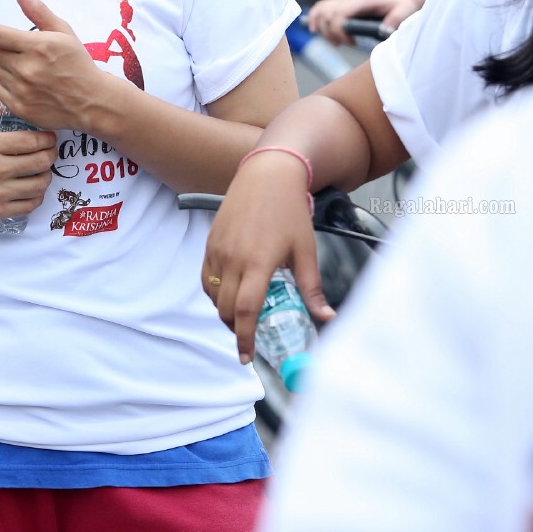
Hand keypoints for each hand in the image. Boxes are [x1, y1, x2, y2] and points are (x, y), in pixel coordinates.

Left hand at [0, 0, 110, 128]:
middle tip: (14, 45)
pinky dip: (6, 83)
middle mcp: (26, 69)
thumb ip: (38, 10)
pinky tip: (24, 82)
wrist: (91, 102)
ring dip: (4, 63)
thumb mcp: (63, 32)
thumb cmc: (78, 63)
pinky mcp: (19, 107)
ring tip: (24, 65)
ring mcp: (21, 91)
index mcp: (38, 46)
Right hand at [0, 99, 56, 226]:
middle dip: (51, 155)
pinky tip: (32, 189)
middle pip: (41, 162)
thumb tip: (9, 97)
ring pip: (39, 185)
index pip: (32, 140)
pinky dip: (36, 196)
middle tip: (50, 152)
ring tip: (42, 171)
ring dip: (46, 176)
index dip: (48, 138)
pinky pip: (28, 205)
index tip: (50, 137)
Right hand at [202, 156, 333, 361]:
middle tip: (248, 335)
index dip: (244, 337)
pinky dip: (215, 291)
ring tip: (242, 312)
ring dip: (224, 310)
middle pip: (225, 309)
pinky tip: (231, 290)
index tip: (247, 356)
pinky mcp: (210, 243)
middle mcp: (233, 259)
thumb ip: (311, 288)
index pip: (245, 310)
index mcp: (258, 263)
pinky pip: (206, 277)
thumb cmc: (290, 212)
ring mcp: (218, 250)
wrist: (266, 175)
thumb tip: (326, 318)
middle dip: (234, 328)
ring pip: (212, 295)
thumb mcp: (306, 251)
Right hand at [306, 0, 416, 43]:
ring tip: (335, 42)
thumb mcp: (404, 11)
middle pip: (326, 14)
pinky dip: (315, 18)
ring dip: (322, 29)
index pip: (340, 13)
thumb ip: (395, 20)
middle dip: (330, 33)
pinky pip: (320, 7)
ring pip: (321, 10)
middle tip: (343, 44)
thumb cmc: (401, 7)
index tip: (352, 43)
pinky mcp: (340, 3)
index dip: (339, 31)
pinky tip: (315, 29)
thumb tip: (383, 30)